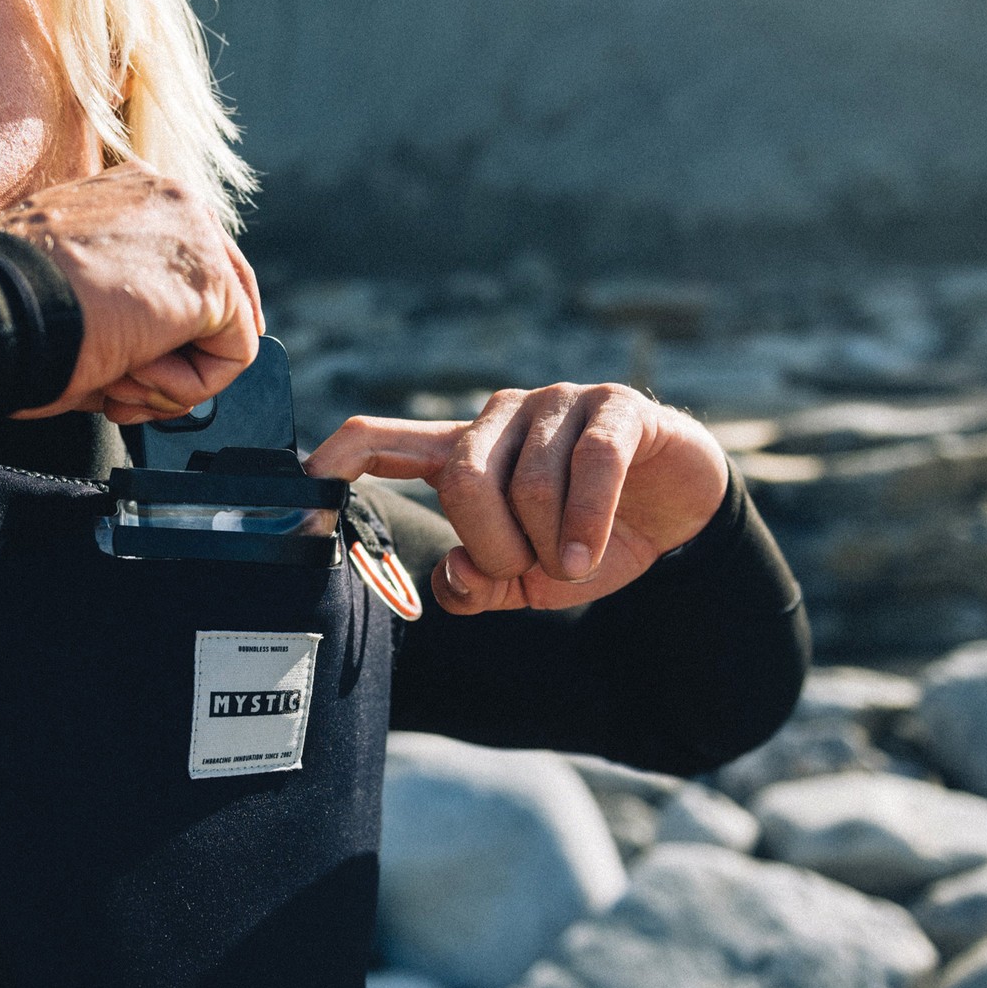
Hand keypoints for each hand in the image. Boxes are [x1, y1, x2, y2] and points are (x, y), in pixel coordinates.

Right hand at [0, 165, 263, 422]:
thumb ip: (121, 308)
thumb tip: (160, 369)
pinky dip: (188, 387)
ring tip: (112, 380)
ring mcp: (195, 232)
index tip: (128, 368)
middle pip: (217, 293)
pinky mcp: (212, 278)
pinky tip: (132, 378)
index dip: (167, 331)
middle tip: (126, 391)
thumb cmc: (4, 309)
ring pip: (221, 329)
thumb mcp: (62, 294)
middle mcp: (168, 197)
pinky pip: (234, 354)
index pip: (180, 263)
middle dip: (176, 358)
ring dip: (168, 377)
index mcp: (126, 192)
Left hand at [305, 384, 728, 614]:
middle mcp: (502, 417)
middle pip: (461, 477)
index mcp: (465, 453)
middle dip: (493, 543)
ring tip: (572, 565)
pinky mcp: (617, 407)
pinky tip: (589, 554)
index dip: (341, 455)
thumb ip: (480, 582)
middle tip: (528, 571)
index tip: (306, 482)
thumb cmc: (585, 541)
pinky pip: (590, 462)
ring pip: (526, 479)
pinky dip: (587, 521)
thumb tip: (453, 579)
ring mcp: (558, 404)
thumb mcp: (525, 579)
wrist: (680, 522)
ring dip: (548, 542)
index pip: (384, 439)